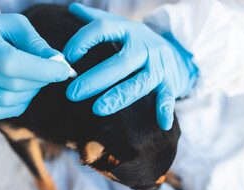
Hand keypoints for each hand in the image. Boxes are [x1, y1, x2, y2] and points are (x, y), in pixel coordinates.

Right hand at [0, 13, 69, 118]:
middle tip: (51, 72)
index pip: (11, 62)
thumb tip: (59, 62)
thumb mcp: (16, 26)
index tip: (64, 70)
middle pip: (12, 84)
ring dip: (30, 93)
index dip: (41, 69)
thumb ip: (37, 43)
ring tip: (35, 79)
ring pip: (7, 101)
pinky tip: (24, 92)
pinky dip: (18, 104)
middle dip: (40, 80)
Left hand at [63, 3, 197, 129]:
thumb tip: (72, 7)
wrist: (178, 51)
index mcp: (129, 30)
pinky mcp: (170, 82)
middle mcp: (144, 46)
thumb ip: (98, 20)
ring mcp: (158, 65)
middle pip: (120, 62)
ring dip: (120, 96)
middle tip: (72, 93)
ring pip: (140, 82)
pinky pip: (167, 96)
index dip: (82, 40)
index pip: (103, 28)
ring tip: (98, 109)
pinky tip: (162, 124)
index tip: (66, 56)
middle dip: (96, 78)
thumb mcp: (122, 27)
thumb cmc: (140, 43)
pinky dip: (165, 109)